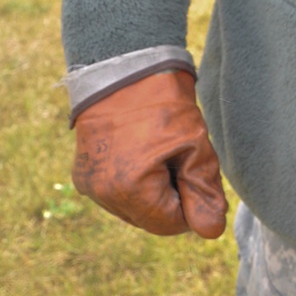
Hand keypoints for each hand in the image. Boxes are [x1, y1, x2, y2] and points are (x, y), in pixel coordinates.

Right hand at [72, 69, 227, 237]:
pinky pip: (117, 193)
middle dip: (171, 195)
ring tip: (158, 149)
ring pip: (133, 208)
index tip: (195, 169)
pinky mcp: (83, 174)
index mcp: (130, 189)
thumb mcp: (194, 144)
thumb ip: (204, 191)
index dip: (192, 203)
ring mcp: (89, 185)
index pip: (171, 224)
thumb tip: (211, 231)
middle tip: (178, 155)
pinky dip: (134, 180)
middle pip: (151, 218)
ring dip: (152, 189)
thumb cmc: (163, 101)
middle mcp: (103, 193)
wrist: (125, 64)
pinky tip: (141, 150)